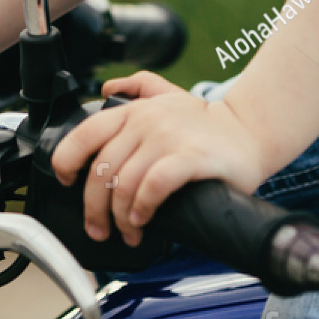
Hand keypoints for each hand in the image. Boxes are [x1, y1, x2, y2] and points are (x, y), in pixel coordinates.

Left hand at [50, 70, 265, 246]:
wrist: (250, 132)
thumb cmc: (207, 122)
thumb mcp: (169, 94)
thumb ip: (138, 87)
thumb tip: (106, 88)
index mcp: (134, 110)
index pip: (84, 134)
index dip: (67, 162)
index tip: (68, 183)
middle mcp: (146, 121)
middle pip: (102, 171)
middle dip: (95, 208)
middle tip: (99, 228)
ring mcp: (168, 138)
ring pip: (125, 183)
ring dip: (120, 216)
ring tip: (128, 231)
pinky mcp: (191, 158)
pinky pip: (154, 186)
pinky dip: (143, 207)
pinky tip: (144, 219)